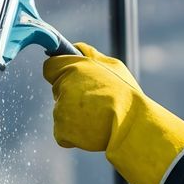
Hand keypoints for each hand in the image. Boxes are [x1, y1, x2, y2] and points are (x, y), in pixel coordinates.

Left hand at [43, 42, 183, 183]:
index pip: (51, 67)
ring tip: (98, 118)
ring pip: (62, 113)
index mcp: (74, 67)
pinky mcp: (61, 130)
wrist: (132, 125)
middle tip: (95, 102)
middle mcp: (64, 86)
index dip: (60, 72)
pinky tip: (92, 131)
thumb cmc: (127, 96)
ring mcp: (60, 109)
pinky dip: (73, 135)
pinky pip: (62, 133)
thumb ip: (90, 55)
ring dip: (74, 116)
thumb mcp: (114, 66)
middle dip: (72, 96)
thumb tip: (76, 49)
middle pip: (58, 91)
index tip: (72, 79)